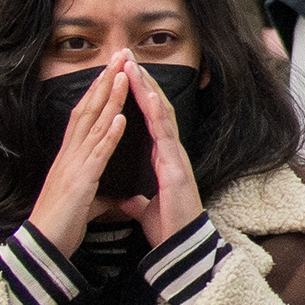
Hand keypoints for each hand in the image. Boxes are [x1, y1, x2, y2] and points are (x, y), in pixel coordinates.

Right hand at [25, 56, 136, 257]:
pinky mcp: (80, 182)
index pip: (85, 116)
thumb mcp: (83, 201)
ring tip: (123, 75)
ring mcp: (74, 166)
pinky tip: (119, 118)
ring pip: (92, 125)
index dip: (98, 91)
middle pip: (87, 110)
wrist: (44, 247)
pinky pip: (97, 155)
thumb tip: (104, 193)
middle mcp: (70, 155)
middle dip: (104, 82)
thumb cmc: (62, 224)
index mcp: (72, 157)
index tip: (113, 70)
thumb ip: (94, 190)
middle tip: (119, 56)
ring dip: (109, 100)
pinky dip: (108, 135)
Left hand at [102, 54, 201, 241]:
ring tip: (132, 65)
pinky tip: (145, 93)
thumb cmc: (167, 227)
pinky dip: (155, 111)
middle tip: (127, 56)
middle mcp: (170, 152)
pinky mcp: (175, 164)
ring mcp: (175, 155)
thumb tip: (124, 197)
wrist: (179, 247)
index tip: (125, 75)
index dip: (138, 95)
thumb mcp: (143, 209)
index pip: (150, 119)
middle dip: (141, 81)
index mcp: (162, 159)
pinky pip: (164, 131)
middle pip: (156, 108)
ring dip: (146, 87)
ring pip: (161, 113)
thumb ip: (135, 199)